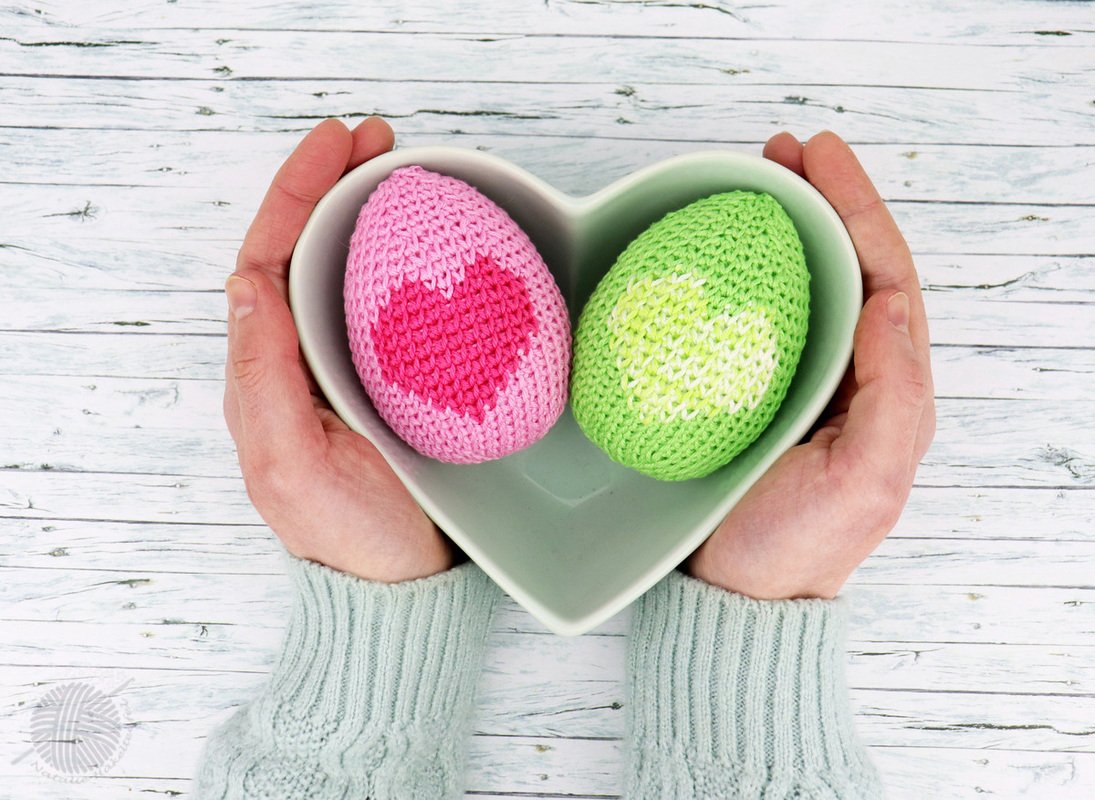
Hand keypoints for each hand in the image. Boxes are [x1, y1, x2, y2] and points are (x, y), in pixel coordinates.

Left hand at [223, 117, 455, 582]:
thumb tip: (246, 282)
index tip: (336, 145)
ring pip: (349, 271)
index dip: (294, 195)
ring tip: (403, 169)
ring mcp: (351, 368)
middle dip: (333, 187)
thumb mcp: (289, 465)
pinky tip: (432, 243)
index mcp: (268, 372)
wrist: (404, 583)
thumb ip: (262, 379)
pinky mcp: (397, 381)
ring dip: (369, 214)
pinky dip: (406, 262)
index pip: (269, 260)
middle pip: (307, 251)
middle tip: (378, 139)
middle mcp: (303, 360)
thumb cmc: (346, 534)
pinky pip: (392, 306)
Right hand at [686, 130, 935, 599]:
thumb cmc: (799, 547)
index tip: (820, 159)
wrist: (734, 594)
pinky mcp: (748, 390)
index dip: (859, 211)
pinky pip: (756, 317)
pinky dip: (745, 272)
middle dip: (825, 201)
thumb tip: (889, 307)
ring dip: (788, 227)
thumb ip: (894, 400)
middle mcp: (849, 374)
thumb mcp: (866, 484)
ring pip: (804, 284)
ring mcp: (798, 379)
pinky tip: (720, 251)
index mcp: (887, 388)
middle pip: (848, 266)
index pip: (884, 277)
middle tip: (784, 151)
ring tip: (757, 178)